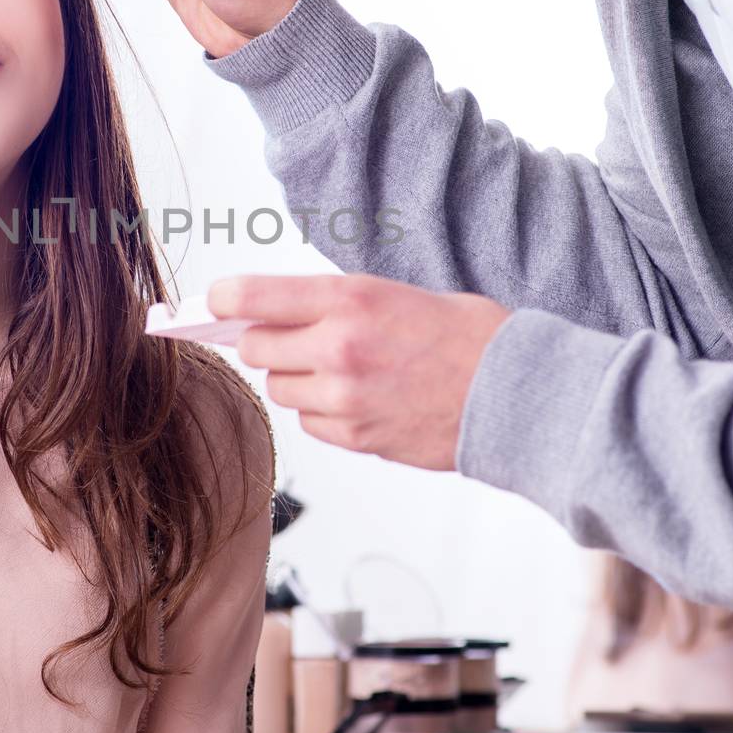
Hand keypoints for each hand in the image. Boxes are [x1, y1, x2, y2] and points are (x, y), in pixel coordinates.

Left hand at [209, 274, 511, 469]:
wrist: (519, 394)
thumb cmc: (470, 335)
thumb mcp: (399, 294)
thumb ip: (338, 303)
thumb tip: (281, 310)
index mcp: (349, 299)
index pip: (250, 295)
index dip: (222, 299)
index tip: (213, 302)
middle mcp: (338, 347)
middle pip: (254, 347)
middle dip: (265, 341)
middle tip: (290, 337)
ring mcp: (344, 398)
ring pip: (279, 389)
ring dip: (296, 379)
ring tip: (341, 370)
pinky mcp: (357, 438)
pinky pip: (309, 423)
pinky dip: (322, 413)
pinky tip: (359, 400)